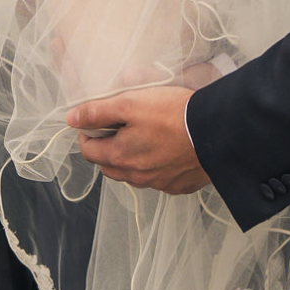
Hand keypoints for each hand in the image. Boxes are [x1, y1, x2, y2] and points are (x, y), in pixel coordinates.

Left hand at [66, 87, 208, 193]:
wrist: (217, 133)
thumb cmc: (173, 116)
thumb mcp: (130, 103)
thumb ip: (98, 112)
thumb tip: (72, 119)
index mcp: (120, 157)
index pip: (88, 151)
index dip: (88, 133)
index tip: (95, 121)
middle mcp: (136, 177)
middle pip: (109, 165)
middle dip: (107, 148)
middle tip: (119, 127)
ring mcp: (159, 184)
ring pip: (133, 174)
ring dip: (131, 158)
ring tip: (144, 136)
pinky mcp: (179, 185)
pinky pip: (158, 178)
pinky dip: (156, 166)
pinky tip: (167, 150)